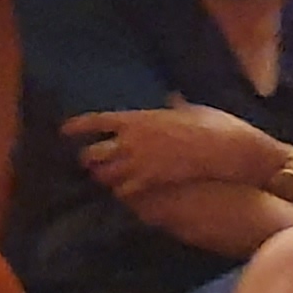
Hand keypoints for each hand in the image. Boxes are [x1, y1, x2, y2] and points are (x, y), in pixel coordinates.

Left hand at [65, 105, 282, 201]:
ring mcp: (140, 163)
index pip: (97, 121)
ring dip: (103, 178)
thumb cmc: (214, 125)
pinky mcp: (151, 182)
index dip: (77, 126)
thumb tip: (172, 97)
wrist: (227, 150)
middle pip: (92, 154)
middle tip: (88, 162)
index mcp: (138, 118)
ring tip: (104, 180)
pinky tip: (125, 194)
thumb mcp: (194, 110)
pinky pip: (124, 191)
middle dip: (88, 159)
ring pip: (104, 176)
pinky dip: (122, 193)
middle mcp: (132, 141)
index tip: (64, 130)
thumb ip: (177, 106)